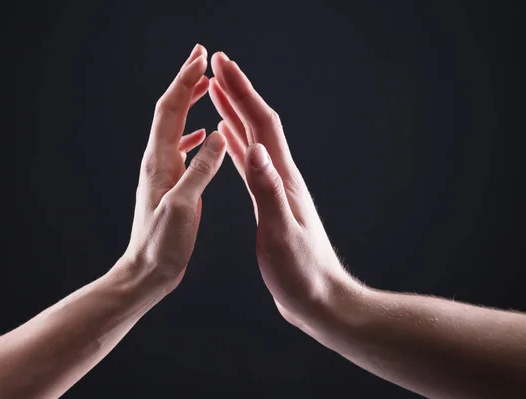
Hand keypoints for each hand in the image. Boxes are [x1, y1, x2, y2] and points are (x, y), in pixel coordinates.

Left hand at [110, 44, 225, 297]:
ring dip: (188, 102)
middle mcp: (157, 161)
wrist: (146, 271)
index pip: (170, 109)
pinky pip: (179, 148)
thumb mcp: (184, 206)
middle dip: (185, 81)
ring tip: (204, 86)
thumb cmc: (162, 244)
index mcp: (160, 161)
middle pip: (169, 110)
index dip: (185, 81)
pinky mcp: (168, 185)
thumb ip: (199, 170)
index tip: (201, 58)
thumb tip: (214, 134)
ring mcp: (162, 172)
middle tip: (202, 59)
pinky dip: (190, 133)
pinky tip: (201, 135)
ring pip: (174, 126)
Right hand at [209, 52, 362, 329]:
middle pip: (257, 124)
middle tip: (217, 67)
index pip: (261, 125)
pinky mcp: (270, 203)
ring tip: (217, 94)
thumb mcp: (281, 232)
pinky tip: (229, 141)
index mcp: (283, 179)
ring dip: (235, 114)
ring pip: (252, 140)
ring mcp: (276, 188)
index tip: (224, 66)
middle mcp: (281, 176)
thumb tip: (254, 148)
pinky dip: (237, 146)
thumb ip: (267, 190)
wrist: (319, 298)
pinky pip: (250, 165)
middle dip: (237, 92)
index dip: (242, 92)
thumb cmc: (302, 273)